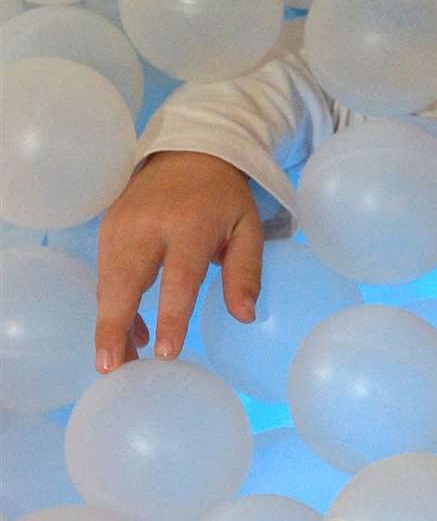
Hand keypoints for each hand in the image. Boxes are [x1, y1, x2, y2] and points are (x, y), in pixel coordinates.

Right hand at [93, 151, 263, 372]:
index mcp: (190, 225)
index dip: (171, 316)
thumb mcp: (248, 229)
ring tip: (118, 362)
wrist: (189, 152)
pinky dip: (112, 304)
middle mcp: (149, 225)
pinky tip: (129, 331)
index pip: (178, 278)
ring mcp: (122, 225)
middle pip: (126, 281)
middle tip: (111, 368)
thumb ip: (246, 272)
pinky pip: (105, 273)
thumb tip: (244, 316)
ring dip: (110, 323)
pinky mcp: (107, 227)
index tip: (165, 353)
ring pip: (108, 281)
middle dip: (114, 326)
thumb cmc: (223, 199)